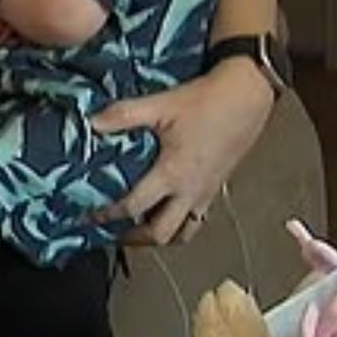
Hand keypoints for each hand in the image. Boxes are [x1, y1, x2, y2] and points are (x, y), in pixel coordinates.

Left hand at [90, 58, 273, 244]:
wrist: (247, 97)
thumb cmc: (205, 101)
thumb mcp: (160, 105)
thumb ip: (124, 115)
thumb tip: (91, 123)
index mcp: (173, 174)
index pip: (134, 206)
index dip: (108, 215)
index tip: (90, 217)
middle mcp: (190, 192)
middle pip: (160, 234)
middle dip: (133, 239)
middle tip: (111, 233)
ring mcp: (205, 193)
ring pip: (182, 233)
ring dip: (158, 236)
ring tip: (137, 231)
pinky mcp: (215, 188)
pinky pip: (196, 220)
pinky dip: (178, 224)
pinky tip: (166, 210)